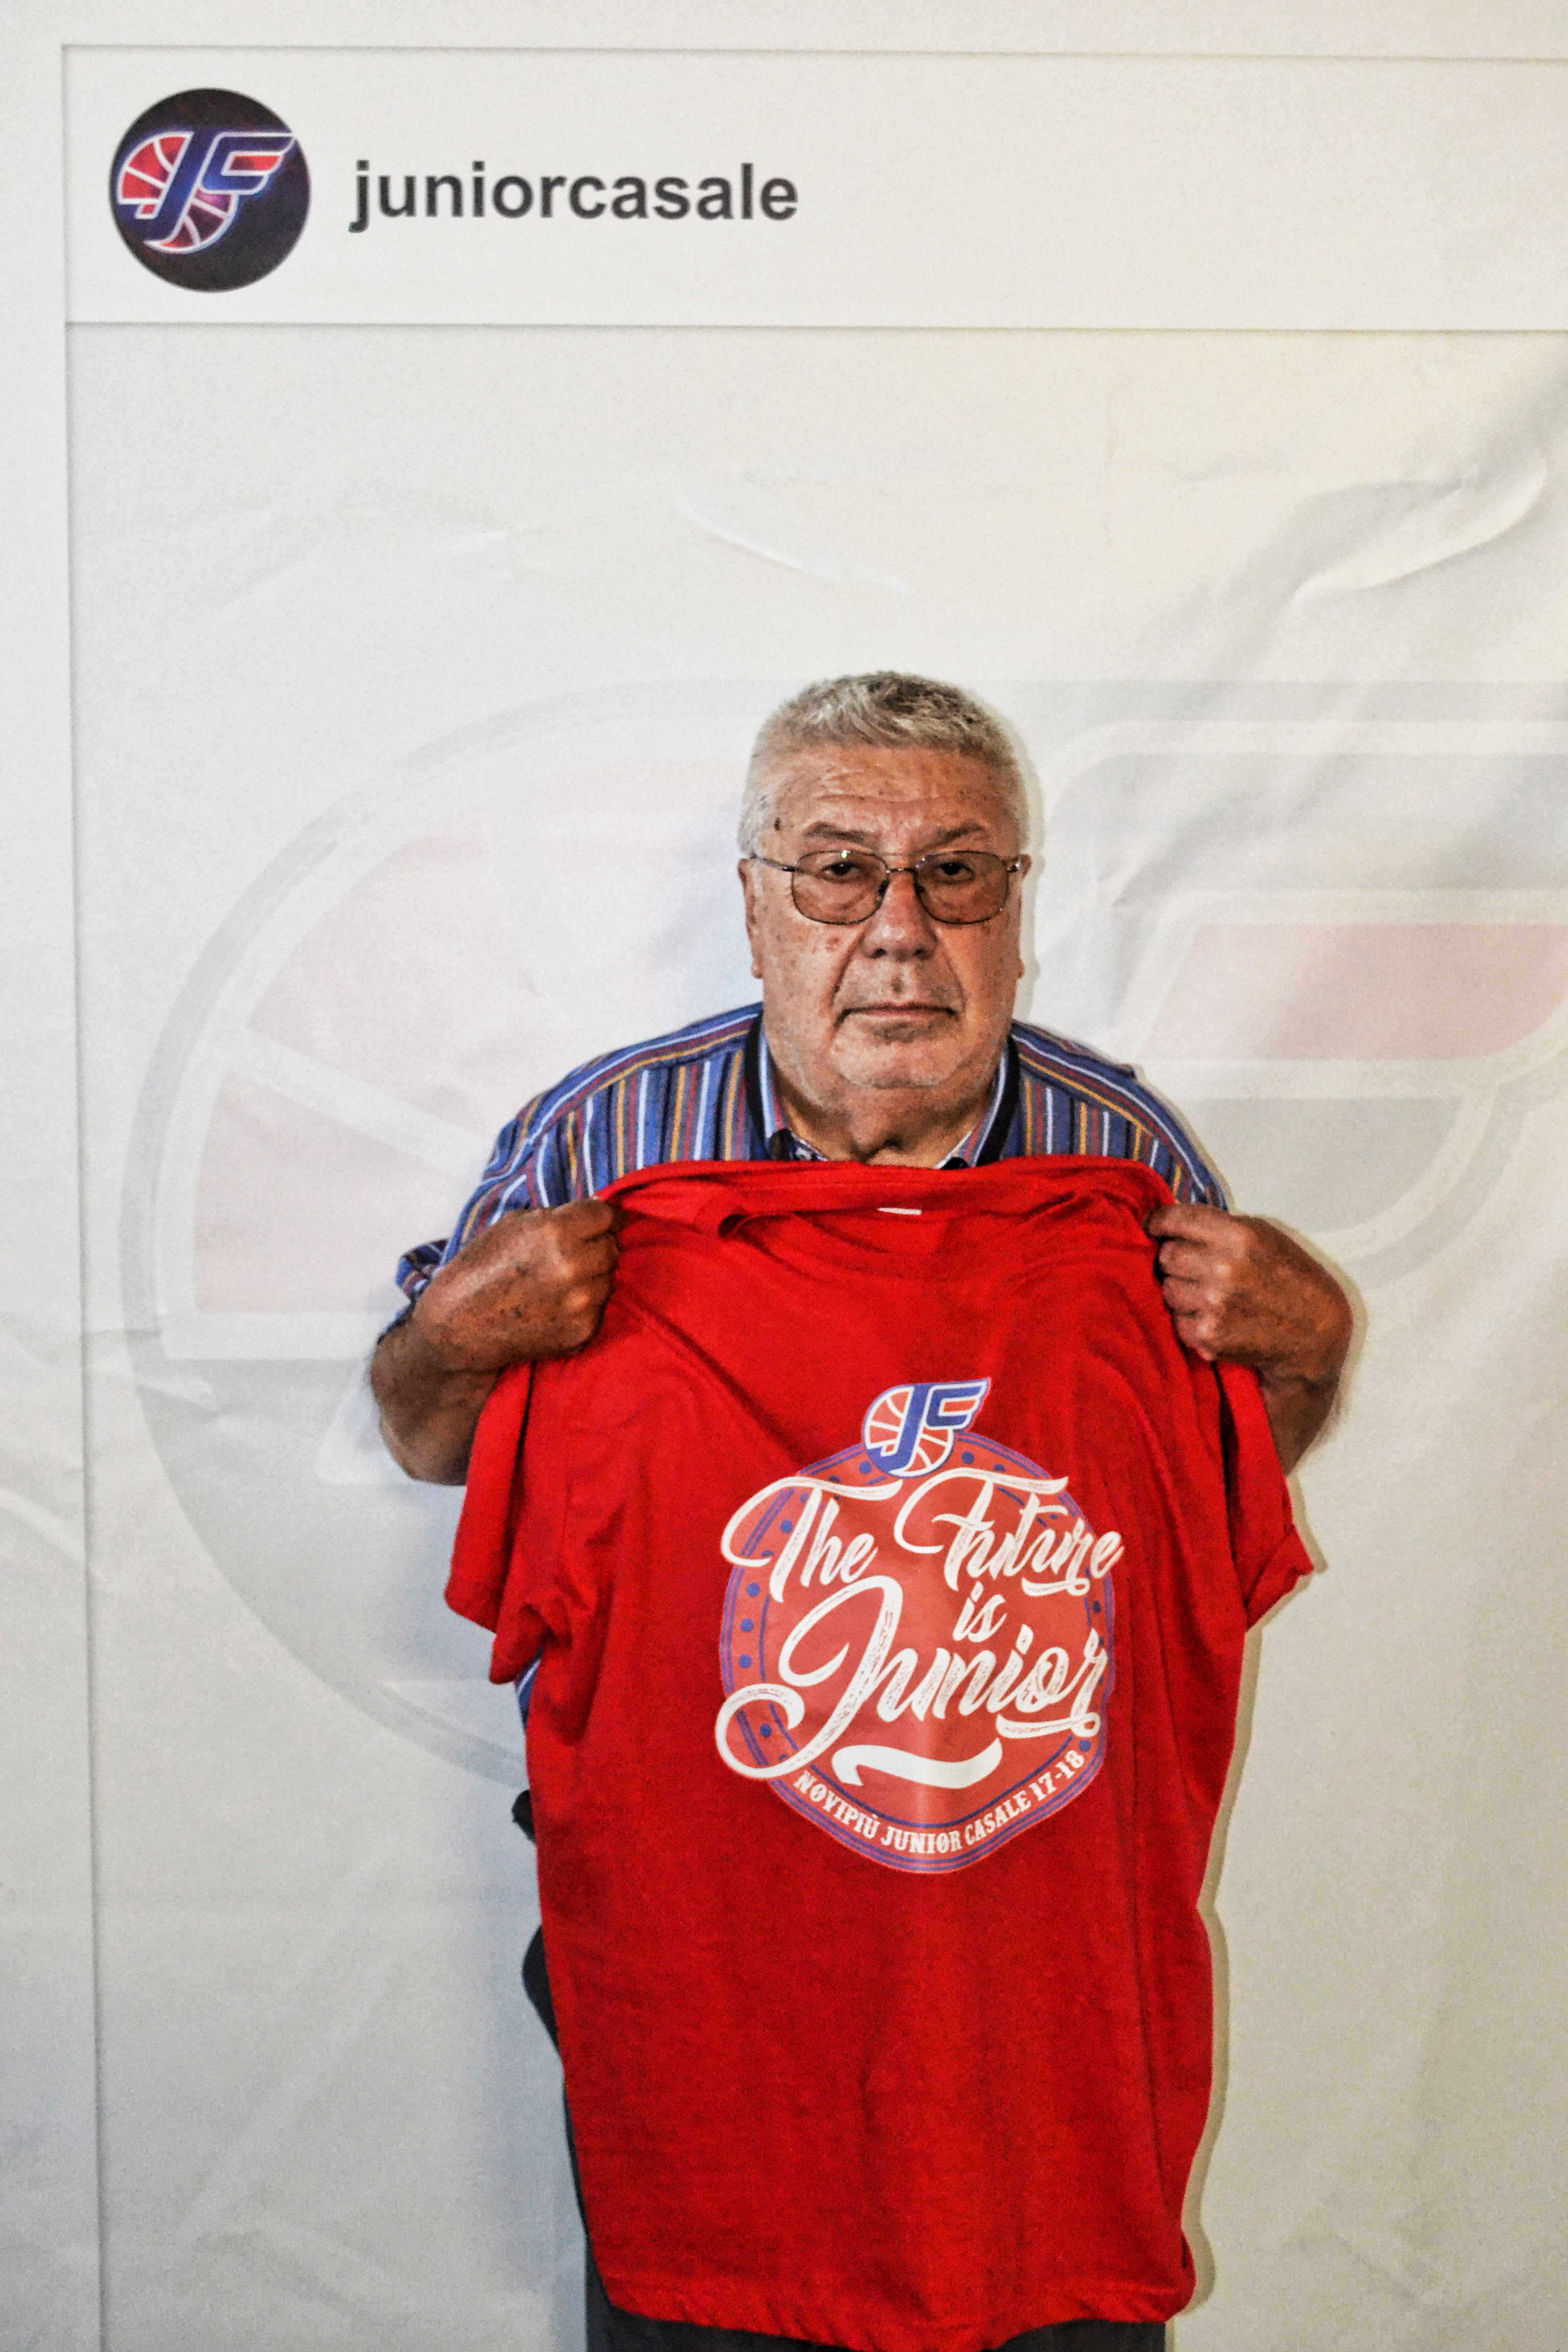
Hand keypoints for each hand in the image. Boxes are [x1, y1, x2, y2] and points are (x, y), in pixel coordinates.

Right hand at [413, 1199, 623, 1370]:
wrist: (460, 1325)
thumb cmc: (481, 1268)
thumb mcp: (512, 1225)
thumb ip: (556, 1217)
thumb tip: (593, 1215)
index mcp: (556, 1231)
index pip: (606, 1215)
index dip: (605, 1217)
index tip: (604, 1222)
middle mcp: (574, 1265)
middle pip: (611, 1247)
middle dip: (596, 1246)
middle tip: (575, 1254)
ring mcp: (581, 1302)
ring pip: (608, 1279)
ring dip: (592, 1277)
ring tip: (560, 1283)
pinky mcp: (583, 1330)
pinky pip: (599, 1309)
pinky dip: (585, 1306)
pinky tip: (557, 1306)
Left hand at [1145, 1202, 1352, 1470]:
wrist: (1315, 1333)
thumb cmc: (1291, 1278)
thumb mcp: (1265, 1237)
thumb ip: (1219, 1227)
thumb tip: (1171, 1224)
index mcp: (1240, 1236)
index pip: (1176, 1219)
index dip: (1158, 1221)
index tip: (1153, 1226)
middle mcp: (1224, 1268)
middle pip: (1167, 1256)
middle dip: (1176, 1260)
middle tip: (1195, 1267)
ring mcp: (1214, 1305)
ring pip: (1167, 1289)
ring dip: (1181, 1291)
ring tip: (1210, 1294)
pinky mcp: (1208, 1336)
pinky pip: (1176, 1320)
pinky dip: (1189, 1320)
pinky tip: (1214, 1317)